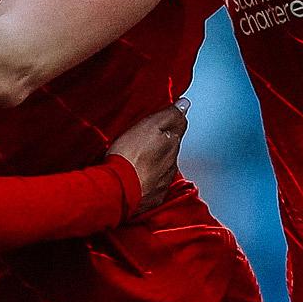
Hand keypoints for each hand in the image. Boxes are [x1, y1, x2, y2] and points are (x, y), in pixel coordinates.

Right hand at [106, 97, 188, 213]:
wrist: (117, 190)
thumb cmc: (129, 156)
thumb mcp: (149, 125)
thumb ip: (170, 115)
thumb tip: (185, 104)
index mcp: (172, 144)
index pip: (179, 126)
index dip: (169, 120)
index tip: (160, 118)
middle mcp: (172, 164)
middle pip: (170, 147)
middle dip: (161, 142)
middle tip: (143, 138)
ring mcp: (163, 182)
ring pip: (163, 166)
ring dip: (154, 161)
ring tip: (136, 158)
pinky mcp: (153, 197)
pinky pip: (153, 185)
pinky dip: (147, 179)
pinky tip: (135, 176)